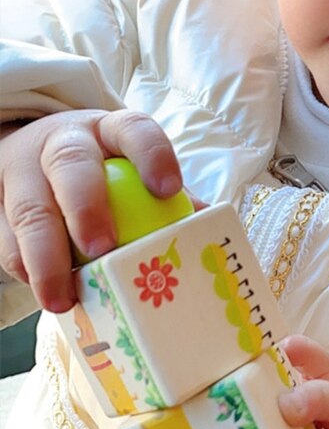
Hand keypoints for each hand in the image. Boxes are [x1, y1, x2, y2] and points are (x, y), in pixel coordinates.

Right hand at [0, 109, 183, 312]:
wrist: (39, 150)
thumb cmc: (107, 170)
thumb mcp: (139, 168)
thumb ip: (172, 198)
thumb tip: (208, 237)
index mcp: (111, 130)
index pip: (135, 130)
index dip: (152, 156)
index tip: (168, 190)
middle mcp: (63, 142)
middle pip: (70, 167)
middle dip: (85, 207)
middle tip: (102, 247)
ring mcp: (23, 170)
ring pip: (27, 210)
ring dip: (45, 258)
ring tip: (63, 298)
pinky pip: (5, 237)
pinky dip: (25, 268)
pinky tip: (48, 293)